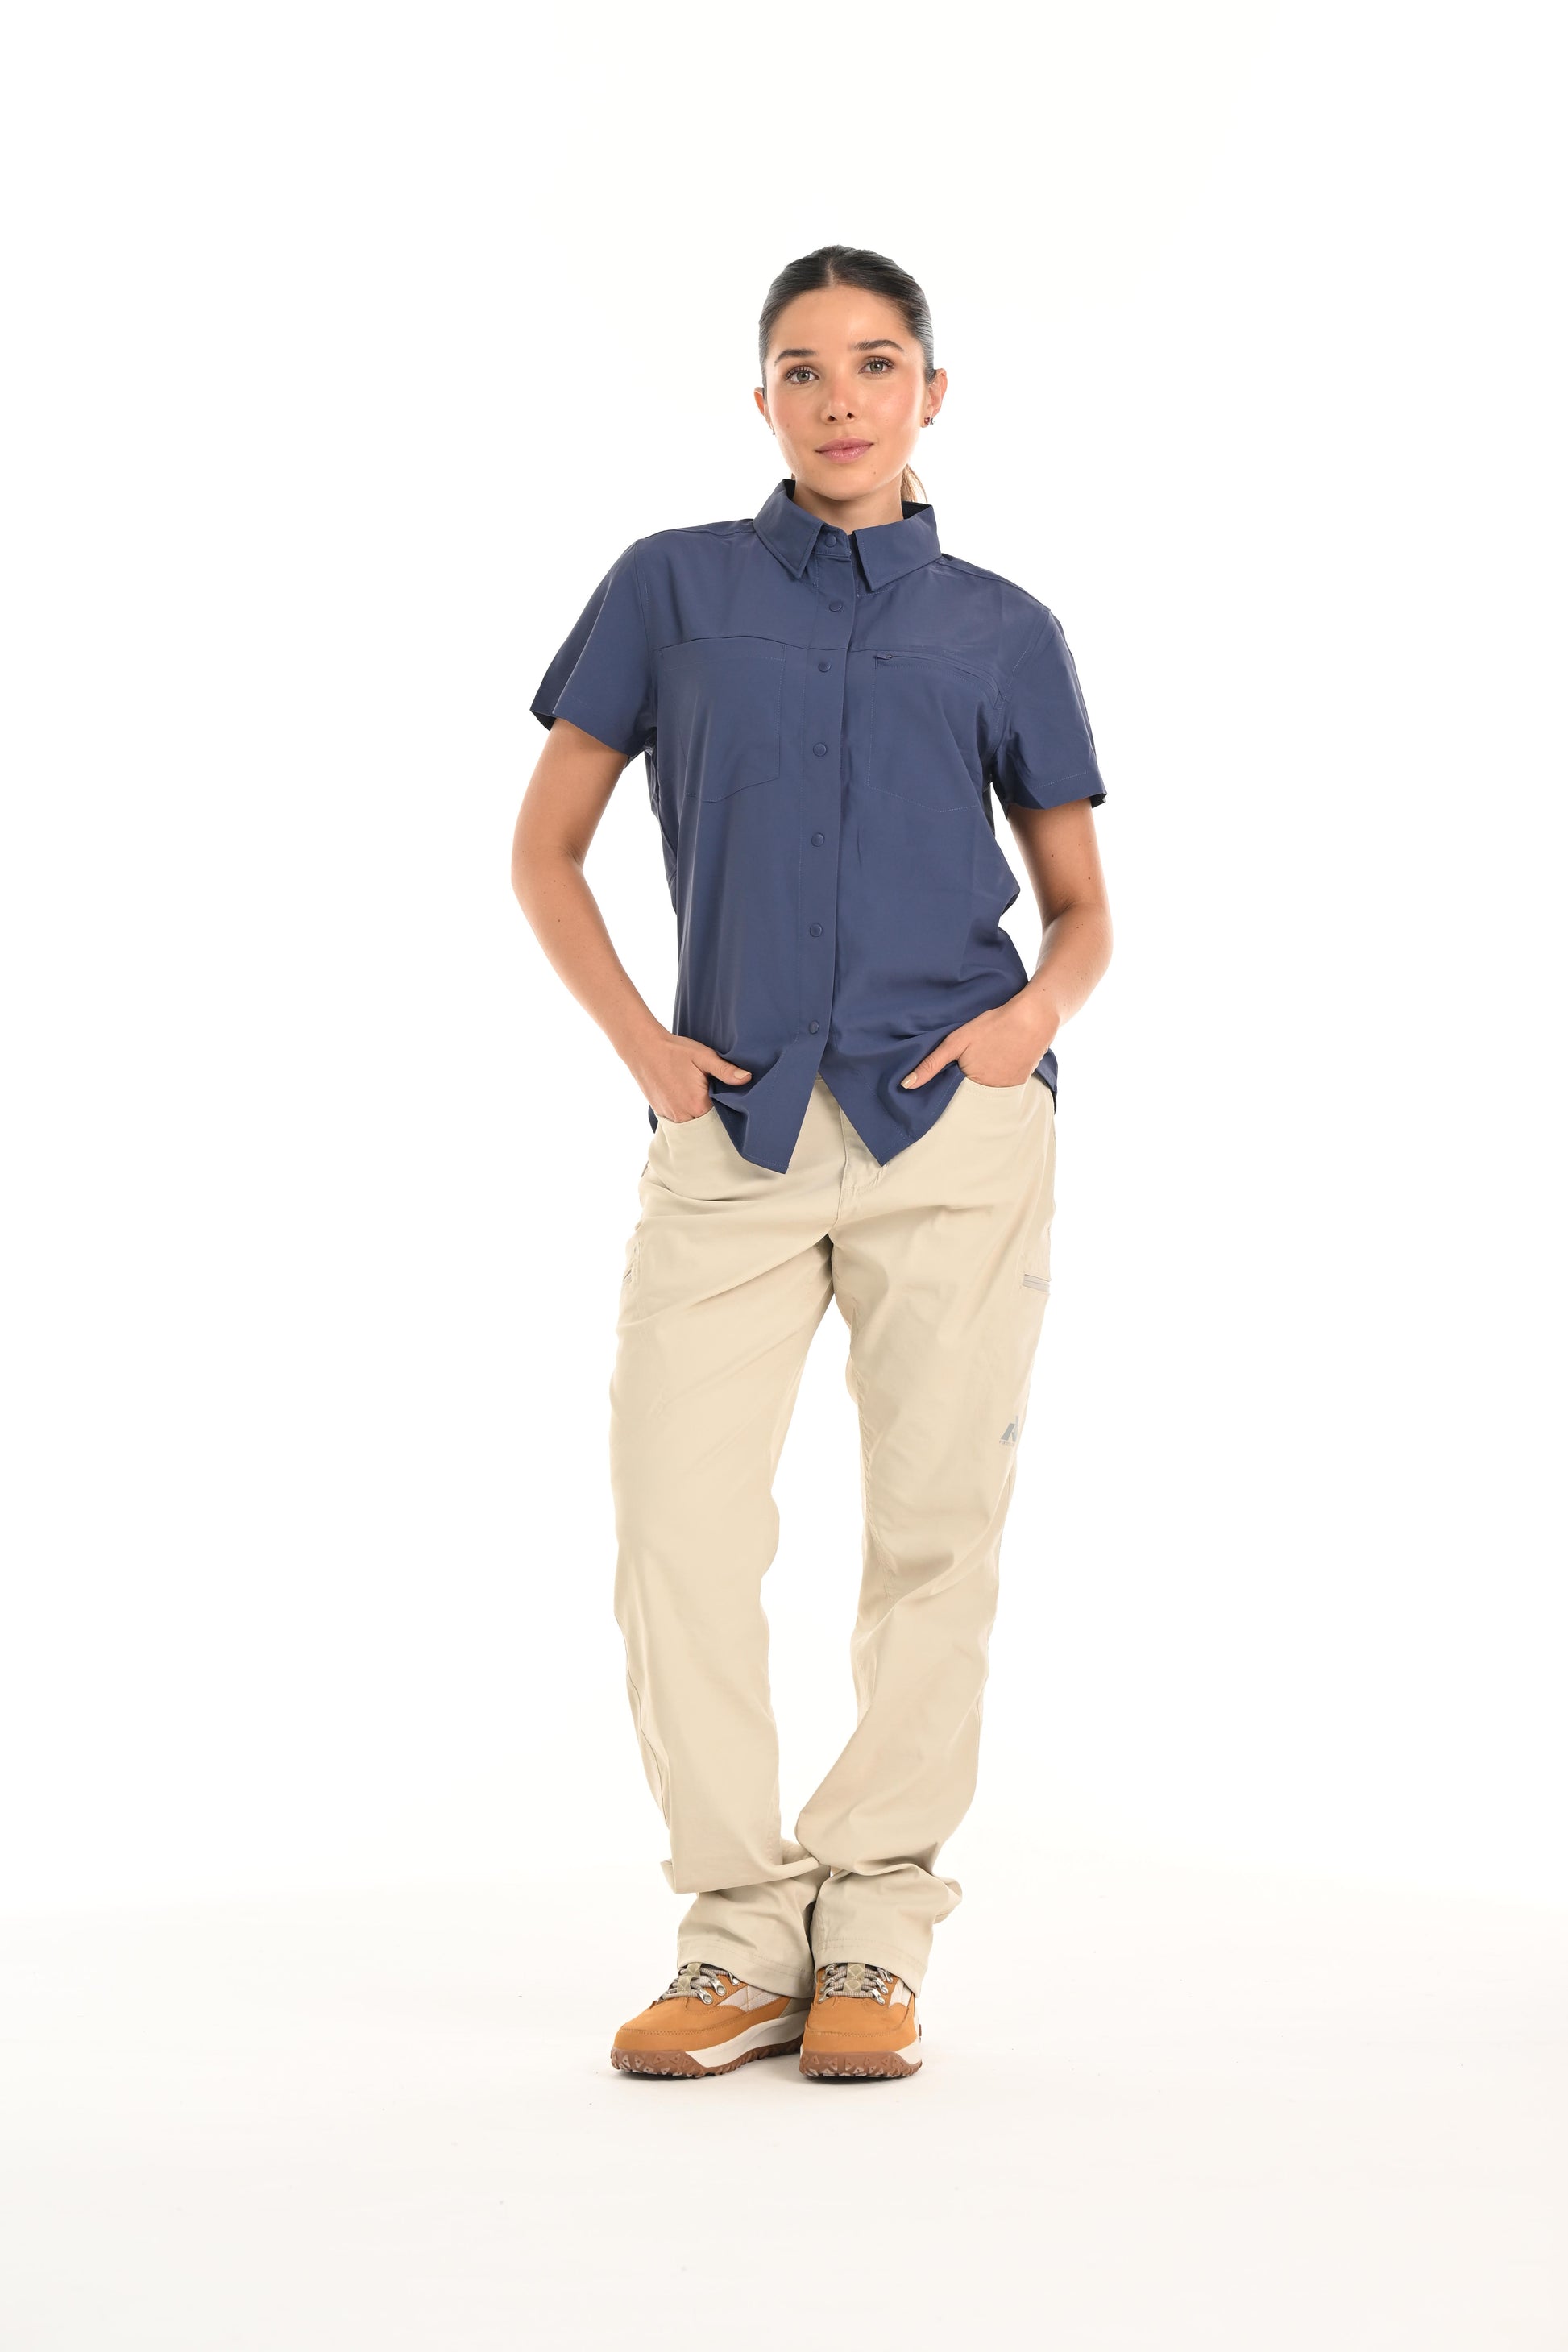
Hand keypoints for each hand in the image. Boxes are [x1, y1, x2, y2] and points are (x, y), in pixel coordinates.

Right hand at [635, 1031, 751, 1121]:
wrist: (642, 1048)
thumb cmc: (674, 1051)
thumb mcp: (703, 1057)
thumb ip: (725, 1070)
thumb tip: (747, 1078)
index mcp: (697, 1105)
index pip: (721, 1119)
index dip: (728, 1111)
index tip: (731, 1100)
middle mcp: (683, 1116)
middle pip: (707, 1125)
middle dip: (714, 1115)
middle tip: (717, 1097)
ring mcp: (670, 1117)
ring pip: (693, 1125)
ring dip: (699, 1116)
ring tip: (702, 1098)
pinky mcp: (661, 1113)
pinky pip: (680, 1121)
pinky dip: (686, 1114)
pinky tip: (687, 1099)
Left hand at [899, 992, 1059, 1089]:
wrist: (1033, 1019)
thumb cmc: (993, 1026)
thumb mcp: (956, 1042)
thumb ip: (932, 1064)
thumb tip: (906, 1085)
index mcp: (971, 1087)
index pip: (950, 1096)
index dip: (945, 1087)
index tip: (945, 1075)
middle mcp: (990, 1095)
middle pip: (969, 1095)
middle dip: (962, 1086)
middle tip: (967, 1062)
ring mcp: (1007, 1091)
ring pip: (986, 1091)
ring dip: (981, 1082)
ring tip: (984, 1060)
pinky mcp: (1020, 1084)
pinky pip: (1002, 1087)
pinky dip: (997, 1077)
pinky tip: (997, 1060)